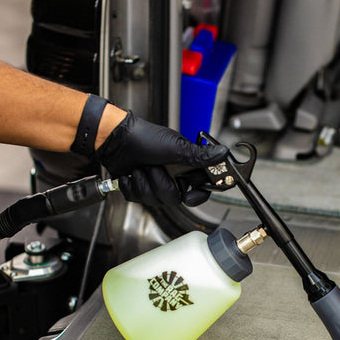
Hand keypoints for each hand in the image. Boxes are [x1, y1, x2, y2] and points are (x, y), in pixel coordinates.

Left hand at [96, 111, 227, 206]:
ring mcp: (156, 183)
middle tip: (154, 167)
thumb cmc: (143, 138)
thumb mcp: (175, 148)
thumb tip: (224, 153)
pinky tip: (130, 174)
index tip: (189, 193)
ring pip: (156, 201)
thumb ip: (200, 156)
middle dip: (161, 185)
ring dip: (144, 184)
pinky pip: (139, 200)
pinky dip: (131, 186)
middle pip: (176, 199)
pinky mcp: (140, 188)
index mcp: (186, 166)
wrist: (115, 140)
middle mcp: (173, 176)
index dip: (198, 194)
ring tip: (141, 167)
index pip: (202, 188)